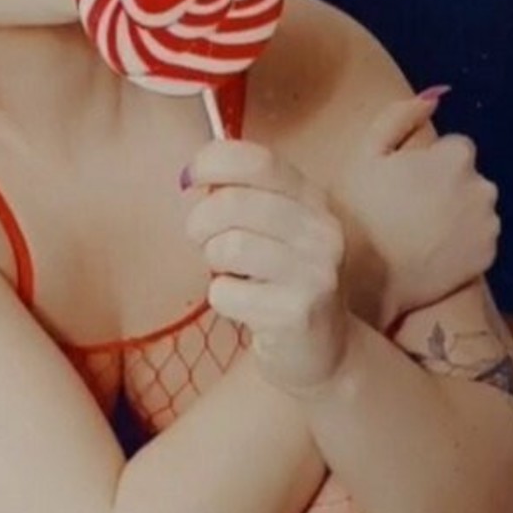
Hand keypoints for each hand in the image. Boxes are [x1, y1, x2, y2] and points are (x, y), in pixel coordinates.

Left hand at [182, 140, 353, 394]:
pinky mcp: (296, 313)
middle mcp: (321, 231)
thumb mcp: (274, 229)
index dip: (212, 162)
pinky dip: (221, 299)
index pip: (259, 161)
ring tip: (230, 274)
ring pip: (227, 247)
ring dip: (213, 263)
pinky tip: (243, 306)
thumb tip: (191, 176)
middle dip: (200, 223)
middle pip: (232, 202)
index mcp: (313, 199)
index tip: (188, 179)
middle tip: (203, 241)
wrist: (323, 351)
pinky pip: (225, 293)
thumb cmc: (282, 281)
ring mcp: (314, 272)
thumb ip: (242, 196)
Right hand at [332, 95, 501, 327]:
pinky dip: (462, 245)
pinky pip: (478, 242)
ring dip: (457, 216)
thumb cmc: (358, 213)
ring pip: (476, 210)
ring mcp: (488, 224)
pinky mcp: (488, 256)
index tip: (404, 186)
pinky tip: (432, 255)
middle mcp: (483, 186)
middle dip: (447, 189)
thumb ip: (400, 118)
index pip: (454, 149)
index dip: (428, 166)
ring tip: (420, 235)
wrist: (366, 280)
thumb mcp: (366, 155)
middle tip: (410, 212)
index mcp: (456, 156)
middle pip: (468, 179)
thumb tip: (436, 97)